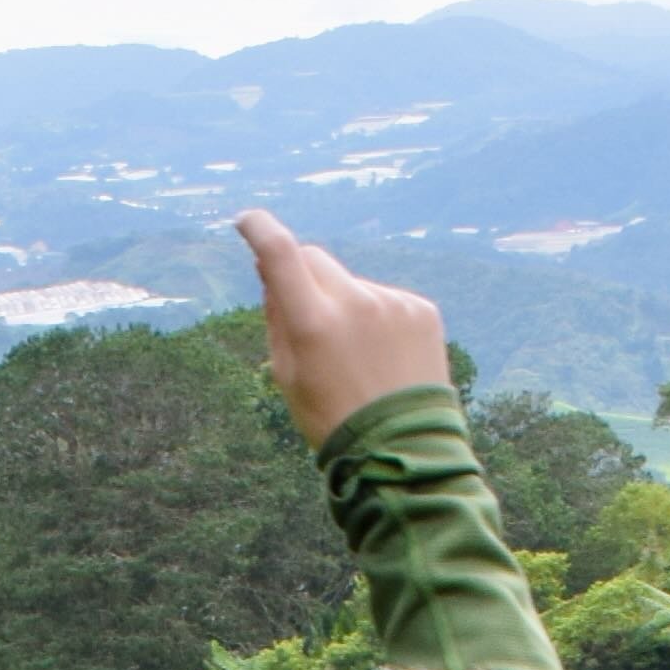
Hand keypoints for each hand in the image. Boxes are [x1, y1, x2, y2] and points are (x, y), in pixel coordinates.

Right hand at [237, 210, 450, 446]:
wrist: (402, 449)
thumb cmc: (332, 417)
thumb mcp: (288, 375)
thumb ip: (276, 317)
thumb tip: (270, 272)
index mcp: (313, 323)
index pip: (280, 254)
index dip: (259, 230)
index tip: (248, 221)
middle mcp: (355, 303)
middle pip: (316, 259)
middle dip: (303, 275)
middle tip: (306, 314)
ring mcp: (392, 303)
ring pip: (352, 284)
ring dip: (345, 306)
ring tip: (357, 357)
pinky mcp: (421, 309)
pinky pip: (386, 299)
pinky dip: (377, 319)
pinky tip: (383, 357)